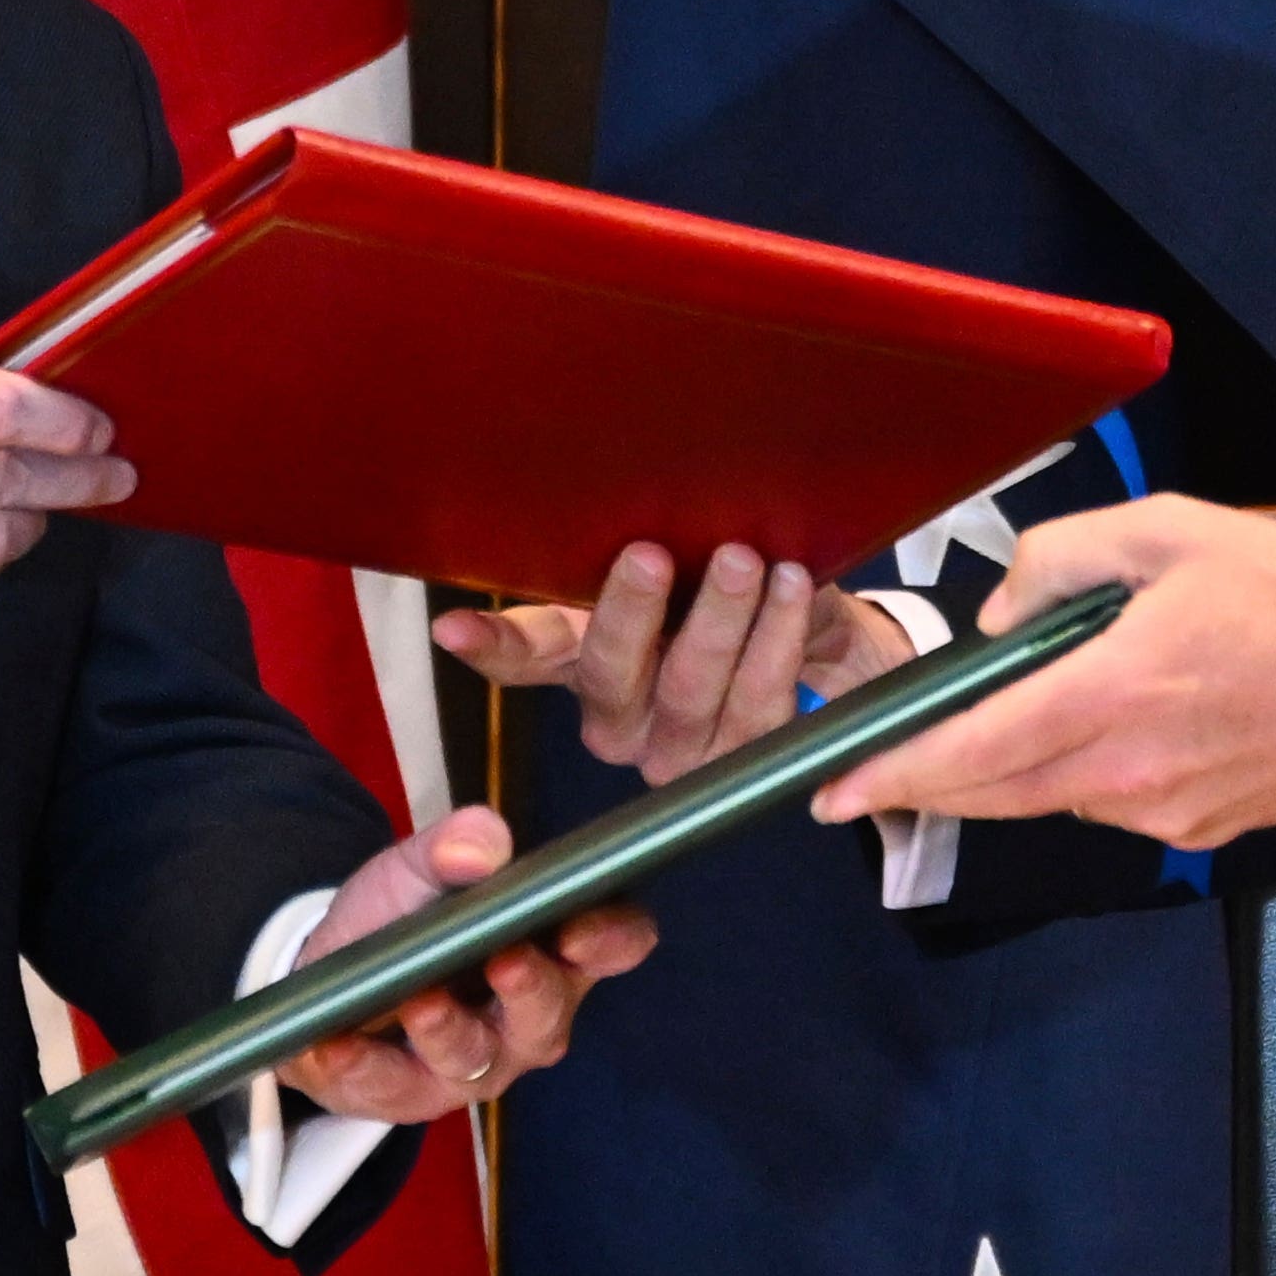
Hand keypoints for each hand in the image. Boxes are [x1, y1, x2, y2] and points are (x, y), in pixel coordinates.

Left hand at [273, 807, 655, 1120]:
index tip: (581, 926)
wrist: (330, 977)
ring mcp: (473, 1066)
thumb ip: (451, 847)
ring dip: (447, 1031)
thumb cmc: (403, 918)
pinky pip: (391, 1087)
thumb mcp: (417, 869)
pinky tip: (335, 1045)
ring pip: (474, 1058)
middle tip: (507, 962)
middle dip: (530, 990)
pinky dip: (363, 1065)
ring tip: (421, 1001)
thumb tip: (482, 843)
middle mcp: (527, 1019)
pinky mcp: (409, 1097)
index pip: (612, 945)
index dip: (609, 938)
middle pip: (547, 1015)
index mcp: (553, 953)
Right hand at [434, 541, 922, 784]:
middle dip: (634, 612)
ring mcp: (683, 752)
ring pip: (693, 691)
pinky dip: (777, 640)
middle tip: (651, 554)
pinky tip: (792, 590)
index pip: (524, 657)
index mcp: (585, 666)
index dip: (490, 644)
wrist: (825, 649)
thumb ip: (618, 552)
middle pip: (613, 674)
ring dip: (722, 620)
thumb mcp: (676, 565)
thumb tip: (574, 512)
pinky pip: (762, 703)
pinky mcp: (749, 762)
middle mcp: (623, 722)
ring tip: (747, 561)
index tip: (450, 626)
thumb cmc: (727, 593)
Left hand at [811, 497, 1275, 847]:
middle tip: (868, 778)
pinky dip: (1081, 774)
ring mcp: (1166, 810)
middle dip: (923, 788)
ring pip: (1052, 799)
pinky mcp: (1199, 828)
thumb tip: (1000, 615)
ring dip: (1011, 770)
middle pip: (995, 794)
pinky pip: (1110, 804)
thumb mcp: (1166, 530)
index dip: (896, 773)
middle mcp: (1129, 769)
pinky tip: (1103, 728)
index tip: (834, 790)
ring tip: (1007, 718)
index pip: (975, 749)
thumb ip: (1060, 558)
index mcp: (1112, 694)